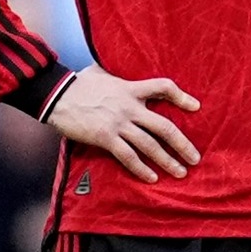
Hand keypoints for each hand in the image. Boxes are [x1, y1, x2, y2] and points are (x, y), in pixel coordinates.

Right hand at [49, 66, 204, 180]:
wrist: (55, 94)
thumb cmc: (77, 83)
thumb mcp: (102, 73)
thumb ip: (117, 77)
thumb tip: (118, 74)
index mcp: (131, 88)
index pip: (163, 87)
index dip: (181, 96)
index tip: (195, 107)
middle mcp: (130, 107)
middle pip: (164, 127)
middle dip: (182, 144)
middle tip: (195, 158)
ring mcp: (118, 123)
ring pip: (150, 145)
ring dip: (168, 161)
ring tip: (180, 172)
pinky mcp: (105, 137)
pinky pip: (128, 157)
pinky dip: (142, 169)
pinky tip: (152, 178)